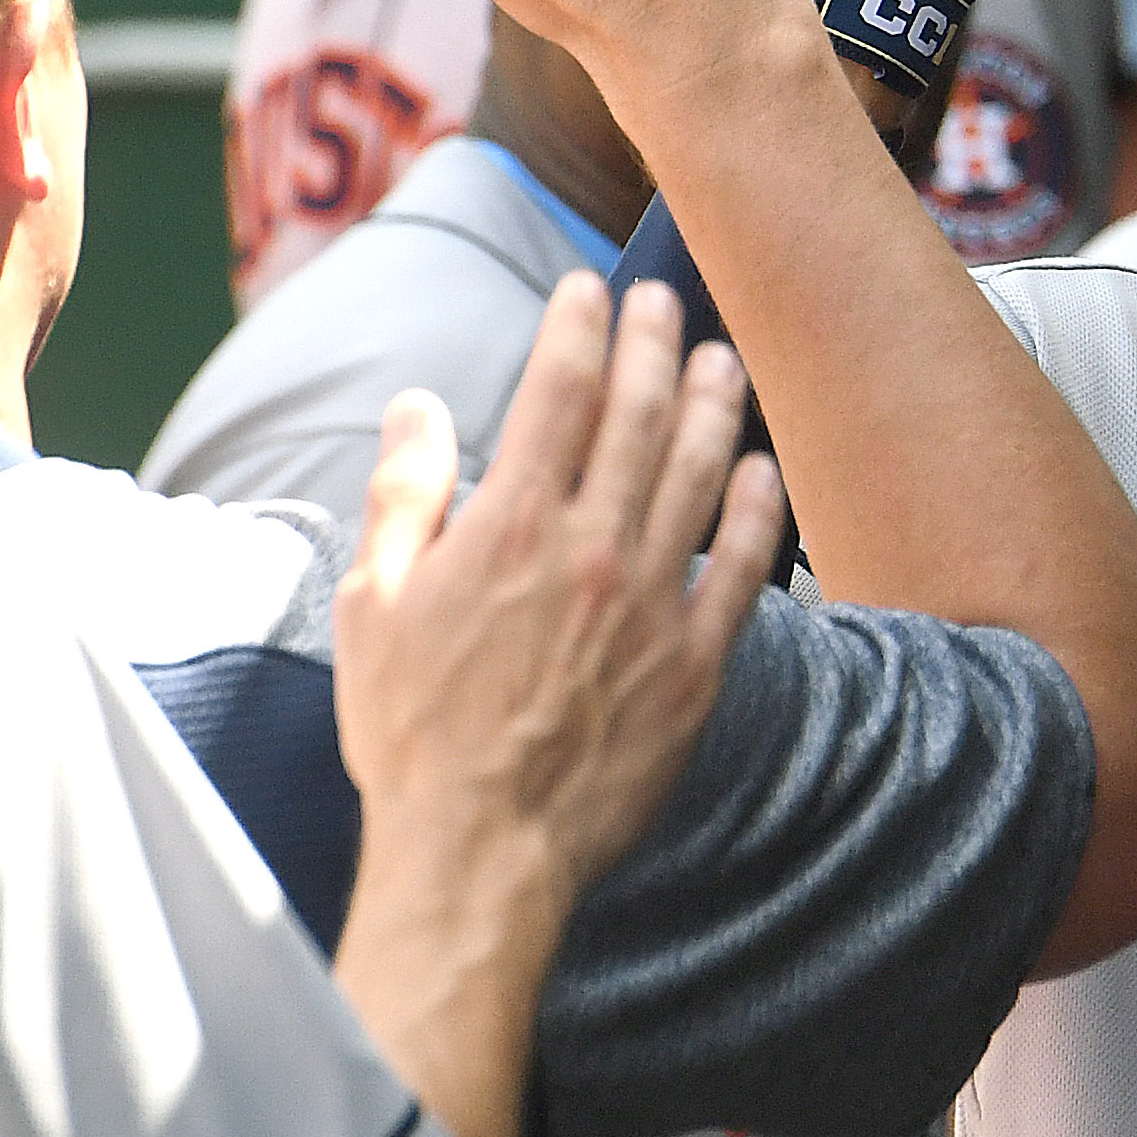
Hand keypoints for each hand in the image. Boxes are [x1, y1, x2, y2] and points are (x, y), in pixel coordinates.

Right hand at [334, 272, 785, 906]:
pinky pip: (746, 570)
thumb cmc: (412, 731)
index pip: (557, 394)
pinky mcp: (697, 665)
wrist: (479, 845)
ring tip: (721, 360)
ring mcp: (654, 605)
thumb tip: (418, 408)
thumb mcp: (371, 603)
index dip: (577, 329)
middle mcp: (593, 550)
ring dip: (714, 407)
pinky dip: (760, 511)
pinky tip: (764, 469)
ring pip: (700, 477)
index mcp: (509, 528)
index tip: (588, 292)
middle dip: (653, 344)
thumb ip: (405, 495)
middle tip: (663, 300)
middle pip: (638, 418)